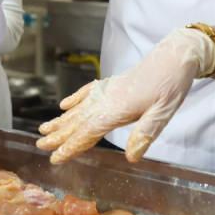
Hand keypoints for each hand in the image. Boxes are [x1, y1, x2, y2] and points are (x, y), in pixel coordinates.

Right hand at [36, 27, 214, 163]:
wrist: (175, 56)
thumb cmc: (171, 85)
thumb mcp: (164, 113)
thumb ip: (145, 134)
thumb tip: (130, 158)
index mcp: (117, 108)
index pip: (88, 132)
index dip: (70, 146)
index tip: (55, 158)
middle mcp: (107, 98)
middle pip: (78, 120)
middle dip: (58, 135)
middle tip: (39, 145)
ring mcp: (108, 89)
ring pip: (79, 108)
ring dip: (61, 120)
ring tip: (43, 129)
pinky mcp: (112, 83)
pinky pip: (87, 92)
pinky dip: (74, 99)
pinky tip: (64, 105)